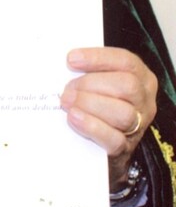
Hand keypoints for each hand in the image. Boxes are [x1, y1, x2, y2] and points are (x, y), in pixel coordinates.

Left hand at [60, 47, 156, 190]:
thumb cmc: (93, 100)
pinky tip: (73, 118)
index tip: (71, 59)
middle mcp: (144, 100)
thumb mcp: (95, 80)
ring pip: (124, 113)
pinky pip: (114, 139)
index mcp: (140, 77)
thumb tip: (62, 63)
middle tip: (67, 88)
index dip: (97, 58)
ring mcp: (138, 125)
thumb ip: (86, 71)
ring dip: (90, 105)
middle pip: (127, 86)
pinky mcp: (125, 148)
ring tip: (67, 102)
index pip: (126, 61)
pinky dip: (91, 126)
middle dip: (91, 84)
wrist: (95, 145)